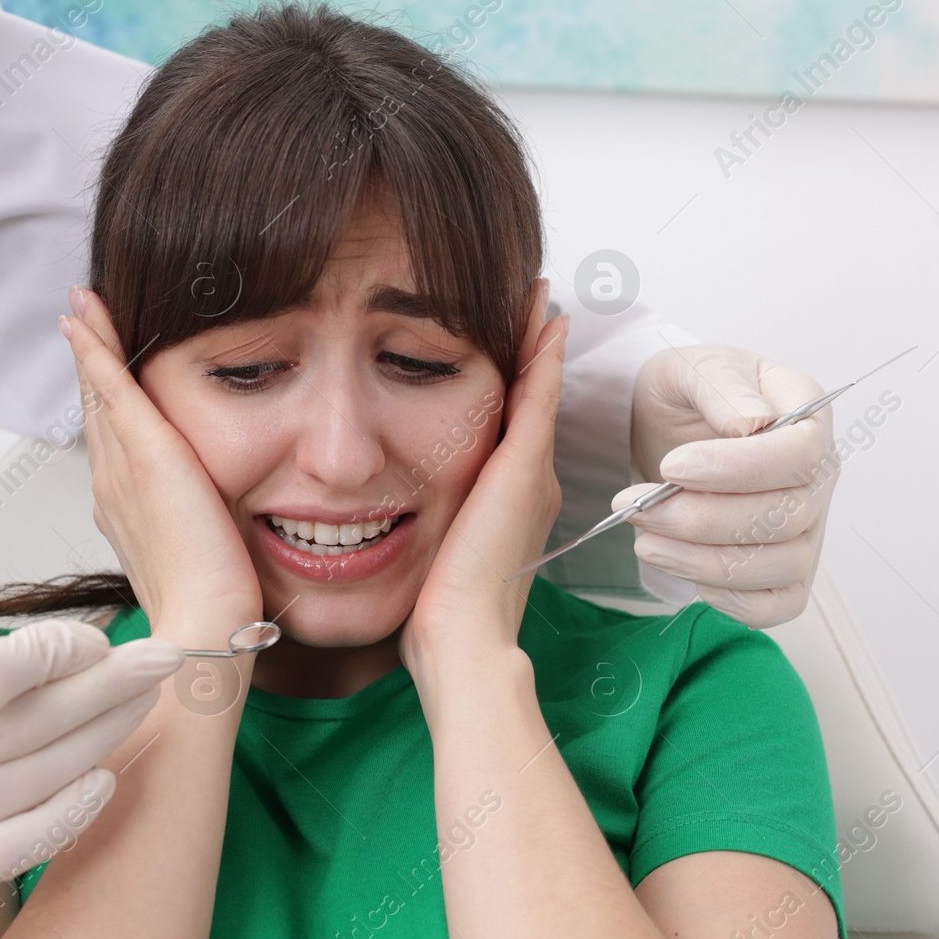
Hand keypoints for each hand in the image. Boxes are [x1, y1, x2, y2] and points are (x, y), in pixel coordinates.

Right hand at [0, 620, 181, 916]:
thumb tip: (57, 661)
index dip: (54, 657)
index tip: (96, 641)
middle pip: (23, 729)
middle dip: (106, 689)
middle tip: (162, 659)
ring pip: (29, 782)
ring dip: (98, 740)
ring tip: (143, 705)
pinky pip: (7, 852)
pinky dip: (62, 816)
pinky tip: (101, 783)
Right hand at [62, 287, 262, 634]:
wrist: (203, 623)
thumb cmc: (210, 601)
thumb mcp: (198, 549)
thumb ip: (197, 523)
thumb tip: (213, 513)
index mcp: (123, 507)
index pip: (111, 439)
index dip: (102, 398)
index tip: (96, 363)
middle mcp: (111, 485)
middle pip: (97, 410)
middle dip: (88, 361)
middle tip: (77, 317)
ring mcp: (120, 470)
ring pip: (99, 394)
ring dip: (89, 345)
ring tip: (81, 306)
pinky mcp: (145, 457)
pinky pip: (112, 390)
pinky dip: (98, 351)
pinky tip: (87, 319)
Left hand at [399, 280, 566, 688]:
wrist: (463, 639)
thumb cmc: (441, 616)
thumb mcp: (432, 558)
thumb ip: (428, 528)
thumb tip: (394, 521)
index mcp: (509, 505)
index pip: (513, 429)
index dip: (514, 387)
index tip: (509, 346)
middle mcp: (529, 484)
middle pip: (531, 402)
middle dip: (530, 354)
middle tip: (533, 304)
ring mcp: (531, 474)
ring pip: (538, 391)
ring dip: (538, 343)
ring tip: (539, 299)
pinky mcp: (522, 468)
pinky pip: (538, 394)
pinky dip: (542, 354)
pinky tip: (544, 318)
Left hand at [626, 344, 836, 628]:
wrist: (667, 428)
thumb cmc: (688, 394)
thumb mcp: (691, 368)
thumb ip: (720, 385)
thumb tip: (750, 424)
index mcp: (807, 414)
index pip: (801, 453)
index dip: (740, 468)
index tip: (674, 466)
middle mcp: (817, 475)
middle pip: (789, 515)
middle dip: (703, 519)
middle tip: (637, 507)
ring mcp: (806, 527)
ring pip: (781, 565)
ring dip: (704, 561)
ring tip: (645, 539)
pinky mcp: (782, 568)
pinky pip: (775, 604)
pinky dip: (731, 600)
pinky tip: (684, 570)